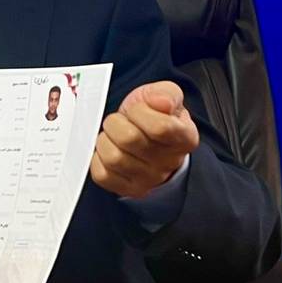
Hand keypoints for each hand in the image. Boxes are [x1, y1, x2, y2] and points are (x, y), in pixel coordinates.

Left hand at [90, 80, 198, 198]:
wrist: (150, 138)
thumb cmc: (155, 115)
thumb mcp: (166, 95)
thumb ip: (167, 93)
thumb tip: (161, 102)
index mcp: (184, 138)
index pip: (160, 128)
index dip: (140, 112)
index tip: (137, 108)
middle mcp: (169, 163)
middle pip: (129, 139)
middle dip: (116, 122)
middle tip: (120, 120)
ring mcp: (148, 180)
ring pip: (113, 158)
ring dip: (105, 140)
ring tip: (112, 135)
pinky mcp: (128, 189)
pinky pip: (102, 175)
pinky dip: (98, 158)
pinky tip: (108, 150)